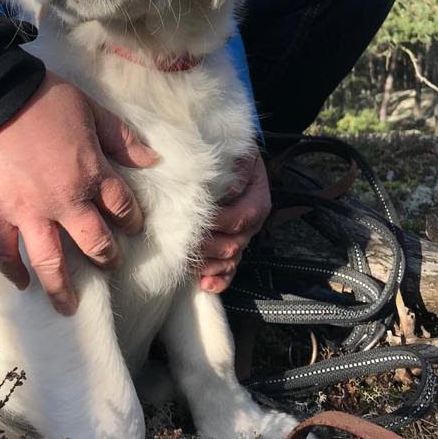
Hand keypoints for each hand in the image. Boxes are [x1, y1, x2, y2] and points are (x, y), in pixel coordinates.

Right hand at [0, 70, 158, 314]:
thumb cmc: (40, 97)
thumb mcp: (89, 109)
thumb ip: (120, 137)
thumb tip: (151, 158)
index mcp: (92, 172)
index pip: (121, 206)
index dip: (131, 219)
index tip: (134, 229)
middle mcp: (66, 201)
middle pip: (95, 241)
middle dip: (107, 257)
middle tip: (111, 264)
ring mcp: (30, 214)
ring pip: (52, 262)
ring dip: (63, 288)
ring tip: (70, 307)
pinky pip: (5, 253)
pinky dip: (13, 272)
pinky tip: (23, 285)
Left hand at [199, 147, 270, 292]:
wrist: (235, 159)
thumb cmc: (234, 155)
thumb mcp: (240, 154)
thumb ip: (237, 168)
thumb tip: (229, 188)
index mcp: (257, 201)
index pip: (238, 218)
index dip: (216, 223)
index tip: (191, 221)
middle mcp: (252, 224)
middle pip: (232, 244)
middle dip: (206, 247)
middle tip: (180, 245)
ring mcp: (242, 238)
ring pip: (229, 260)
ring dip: (209, 266)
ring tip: (188, 266)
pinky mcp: (232, 247)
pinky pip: (229, 270)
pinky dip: (218, 280)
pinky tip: (203, 284)